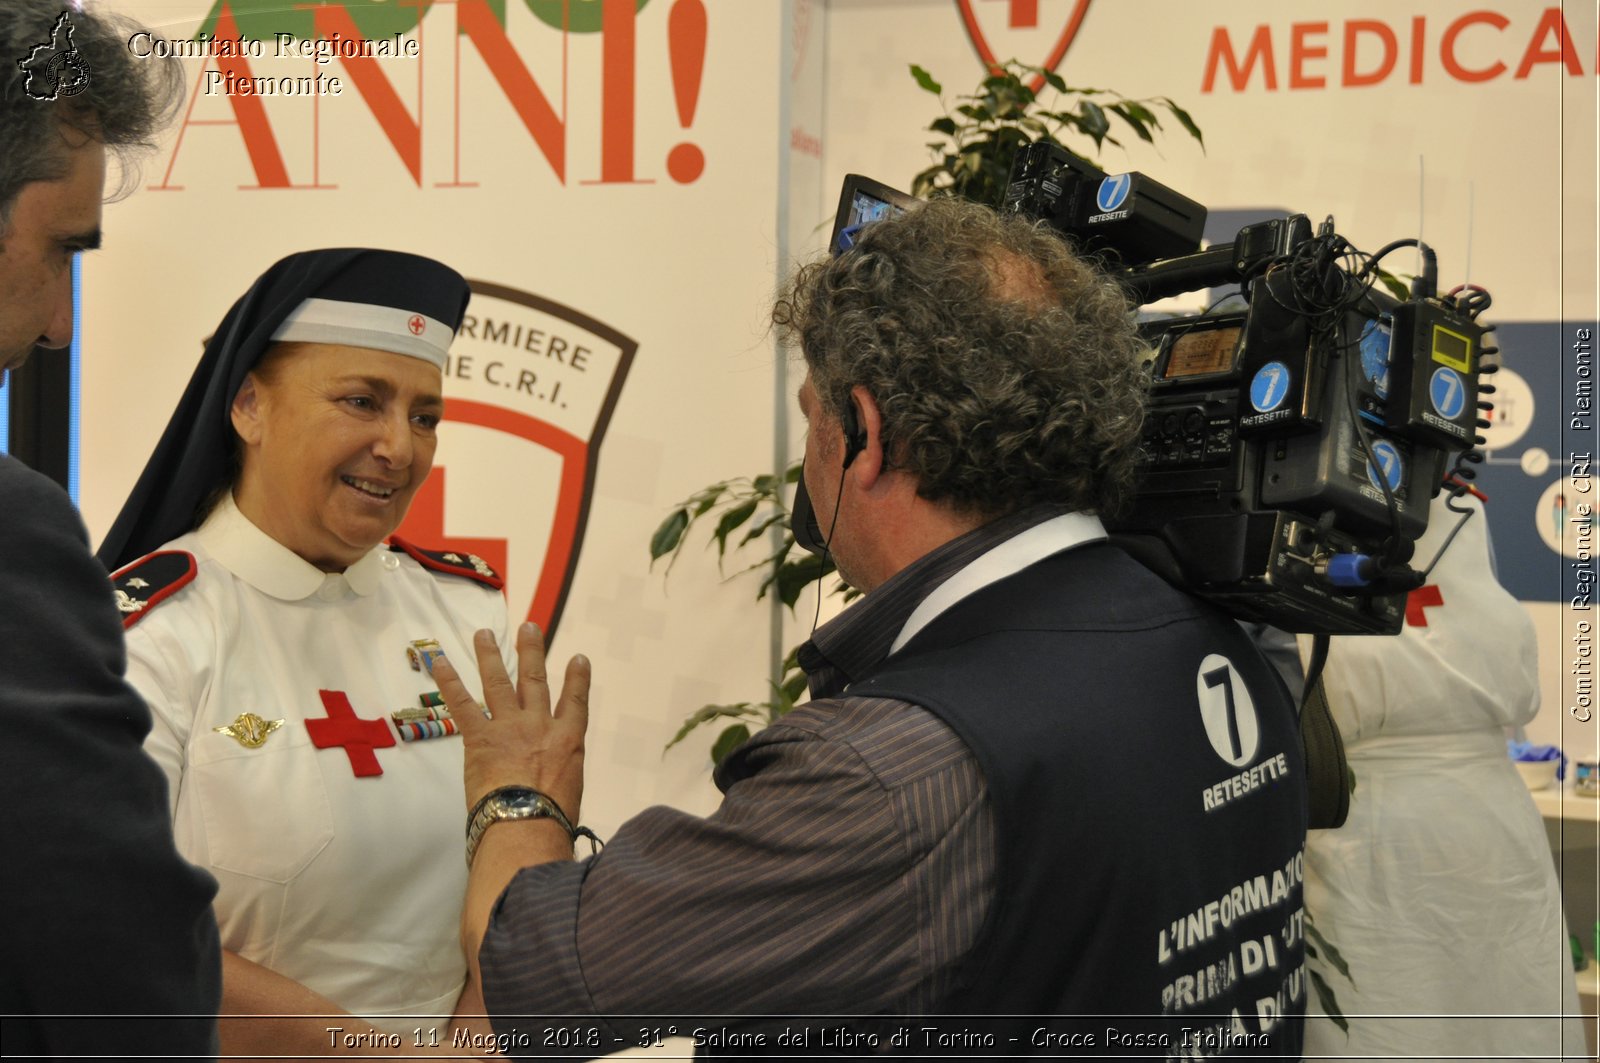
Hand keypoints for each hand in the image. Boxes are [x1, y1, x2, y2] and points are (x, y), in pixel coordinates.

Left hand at [428, 623, 589, 824]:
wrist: (526, 824)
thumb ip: (560, 775)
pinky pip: (462, 704)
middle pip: (535, 680)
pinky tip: (439, 661)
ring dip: (490, 654)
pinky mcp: (480, 737)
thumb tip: (550, 785)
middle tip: (528, 627)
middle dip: (532, 651)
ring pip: (499, 682)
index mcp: (568, 740)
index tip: (578, 658)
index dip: (577, 678)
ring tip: (483, 633)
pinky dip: (449, 681)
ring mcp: (509, 727)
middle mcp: (540, 725)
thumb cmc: (552, 819)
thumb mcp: (569, 792)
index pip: (575, 701)